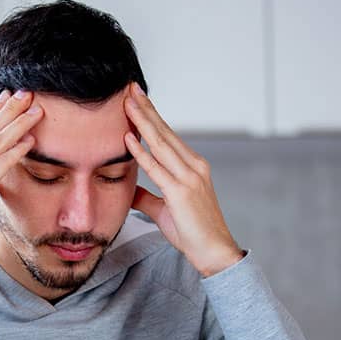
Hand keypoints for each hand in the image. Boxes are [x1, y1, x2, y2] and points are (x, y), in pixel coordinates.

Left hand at [123, 83, 242, 276]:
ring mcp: (189, 177)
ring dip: (142, 122)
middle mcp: (193, 166)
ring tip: (127, 103)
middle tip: (130, 88)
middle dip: (146, 109)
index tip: (137, 99)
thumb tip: (128, 190)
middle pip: (164, 131)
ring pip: (160, 143)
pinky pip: (156, 168)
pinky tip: (128, 138)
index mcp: (192, 166)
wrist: (214, 251)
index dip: (151, 116)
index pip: (167, 135)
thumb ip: (147, 196)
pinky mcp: (181, 192)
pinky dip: (141, 152)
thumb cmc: (192, 232)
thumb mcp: (164, 210)